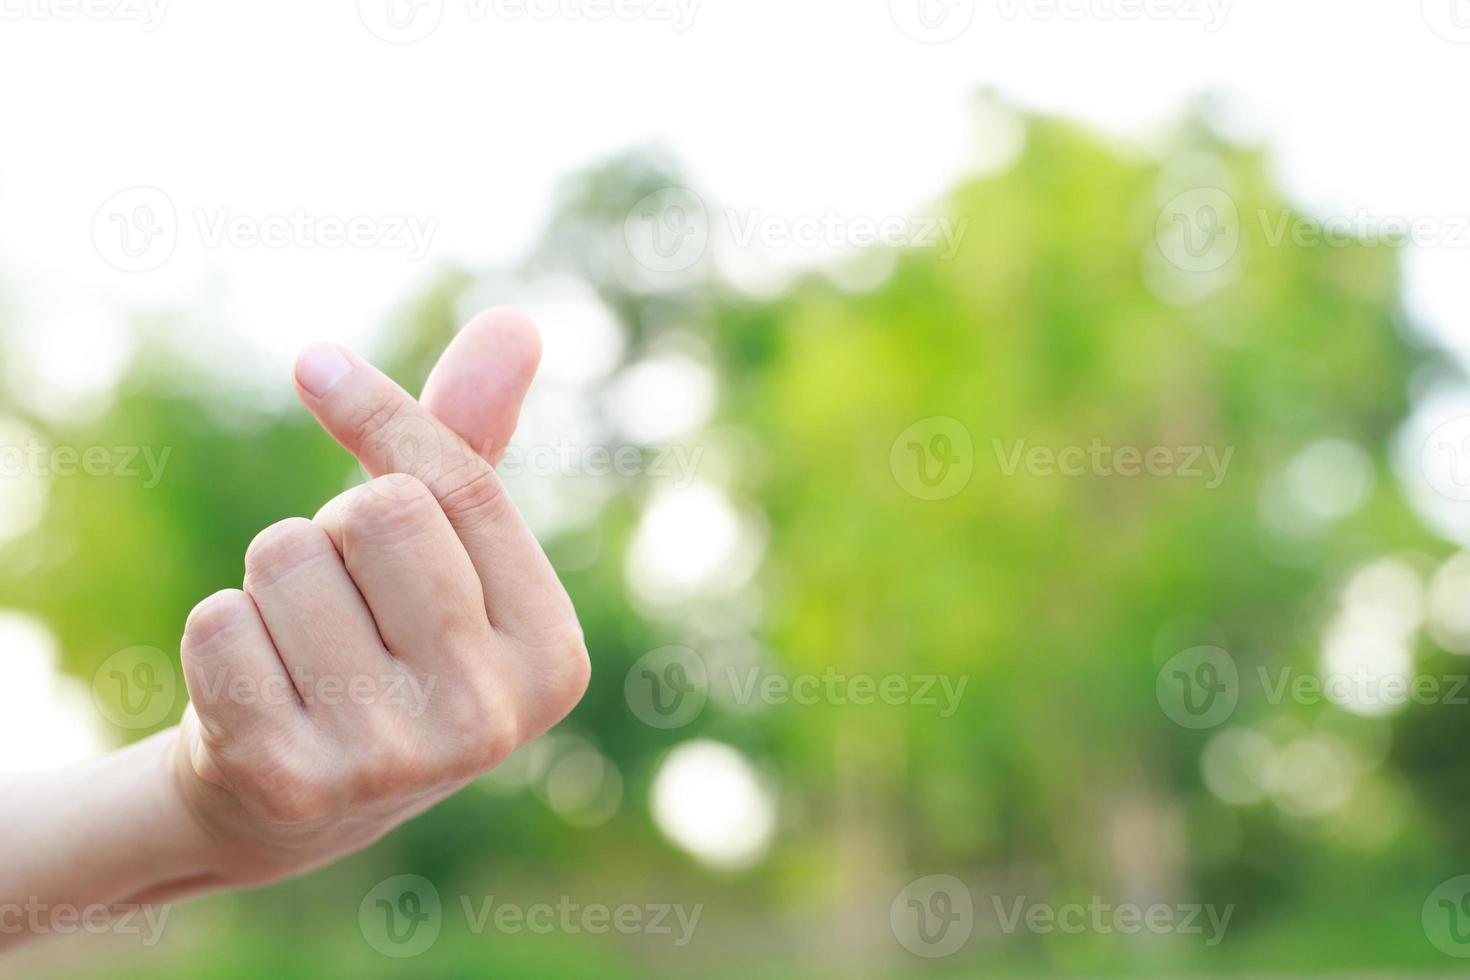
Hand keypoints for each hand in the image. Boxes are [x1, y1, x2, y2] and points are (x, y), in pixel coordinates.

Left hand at [170, 309, 589, 885]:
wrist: (291, 803)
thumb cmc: (381, 647)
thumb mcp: (444, 558)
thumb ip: (471, 443)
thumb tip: (516, 322)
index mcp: (553, 658)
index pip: (458, 485)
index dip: (380, 411)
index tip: (314, 362)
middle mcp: (490, 720)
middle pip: (376, 510)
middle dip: (334, 527)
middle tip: (344, 600)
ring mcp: (393, 761)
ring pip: (286, 556)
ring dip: (273, 581)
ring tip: (299, 651)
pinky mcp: (288, 781)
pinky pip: (220, 623)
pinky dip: (220, 634)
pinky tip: (253, 693)